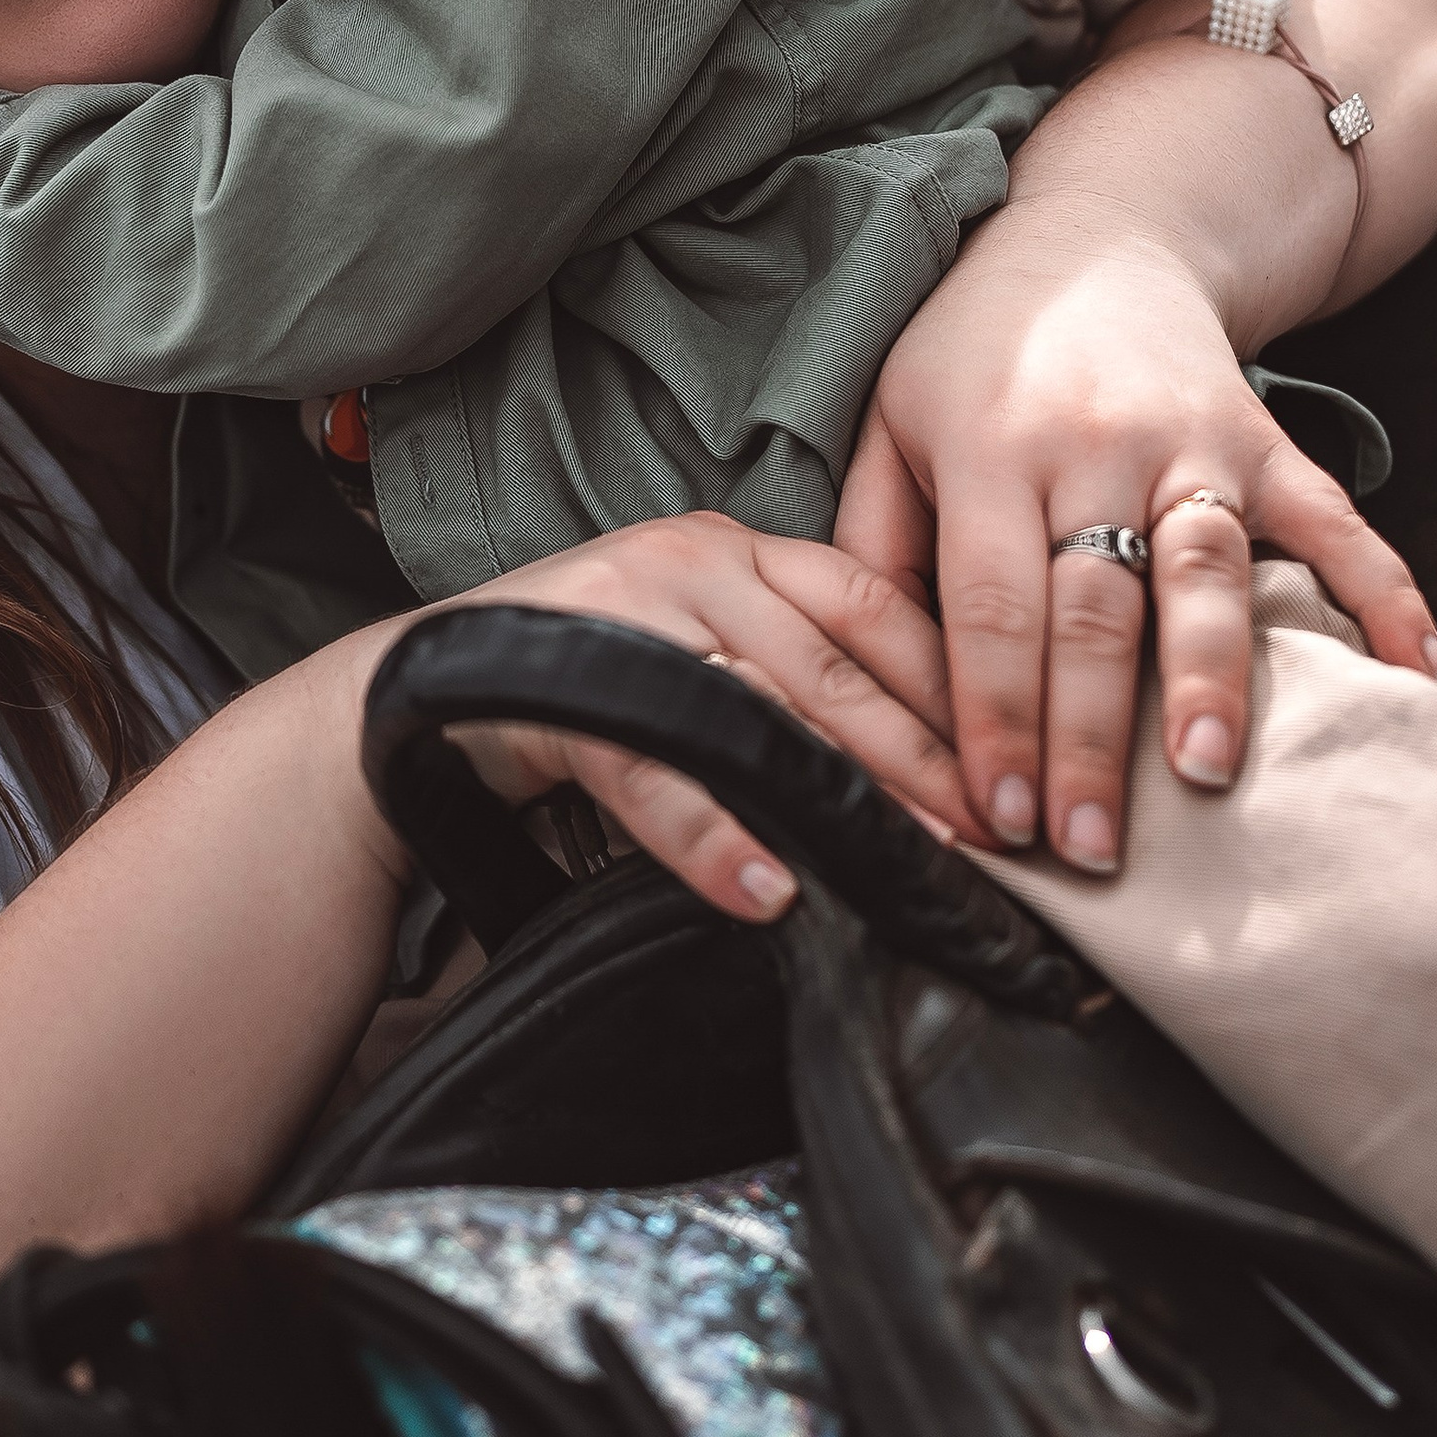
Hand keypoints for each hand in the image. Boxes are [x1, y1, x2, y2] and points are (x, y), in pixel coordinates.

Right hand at [412, 511, 976, 925]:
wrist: (424, 686)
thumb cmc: (585, 674)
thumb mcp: (698, 646)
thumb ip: (787, 673)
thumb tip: (922, 765)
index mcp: (733, 548)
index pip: (871, 602)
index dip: (948, 680)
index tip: (1013, 755)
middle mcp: (689, 563)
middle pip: (835, 665)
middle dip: (924, 754)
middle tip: (994, 831)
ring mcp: (627, 617)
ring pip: (760, 710)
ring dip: (844, 793)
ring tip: (907, 858)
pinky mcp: (566, 687)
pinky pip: (656, 771)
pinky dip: (712, 835)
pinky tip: (764, 888)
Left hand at [834, 202, 1436, 873]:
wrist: (1098, 234)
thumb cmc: (974, 354)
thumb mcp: (891, 424)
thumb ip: (874, 548)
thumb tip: (868, 687)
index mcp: (986, 446)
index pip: (991, 603)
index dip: (996, 715)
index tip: (1000, 817)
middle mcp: (1094, 443)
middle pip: (1096, 607)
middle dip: (1091, 738)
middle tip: (1091, 847)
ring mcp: (1194, 442)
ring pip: (1206, 571)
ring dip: (1209, 680)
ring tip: (1209, 779)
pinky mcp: (1270, 443)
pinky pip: (1338, 528)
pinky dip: (1386, 604)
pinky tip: (1418, 683)